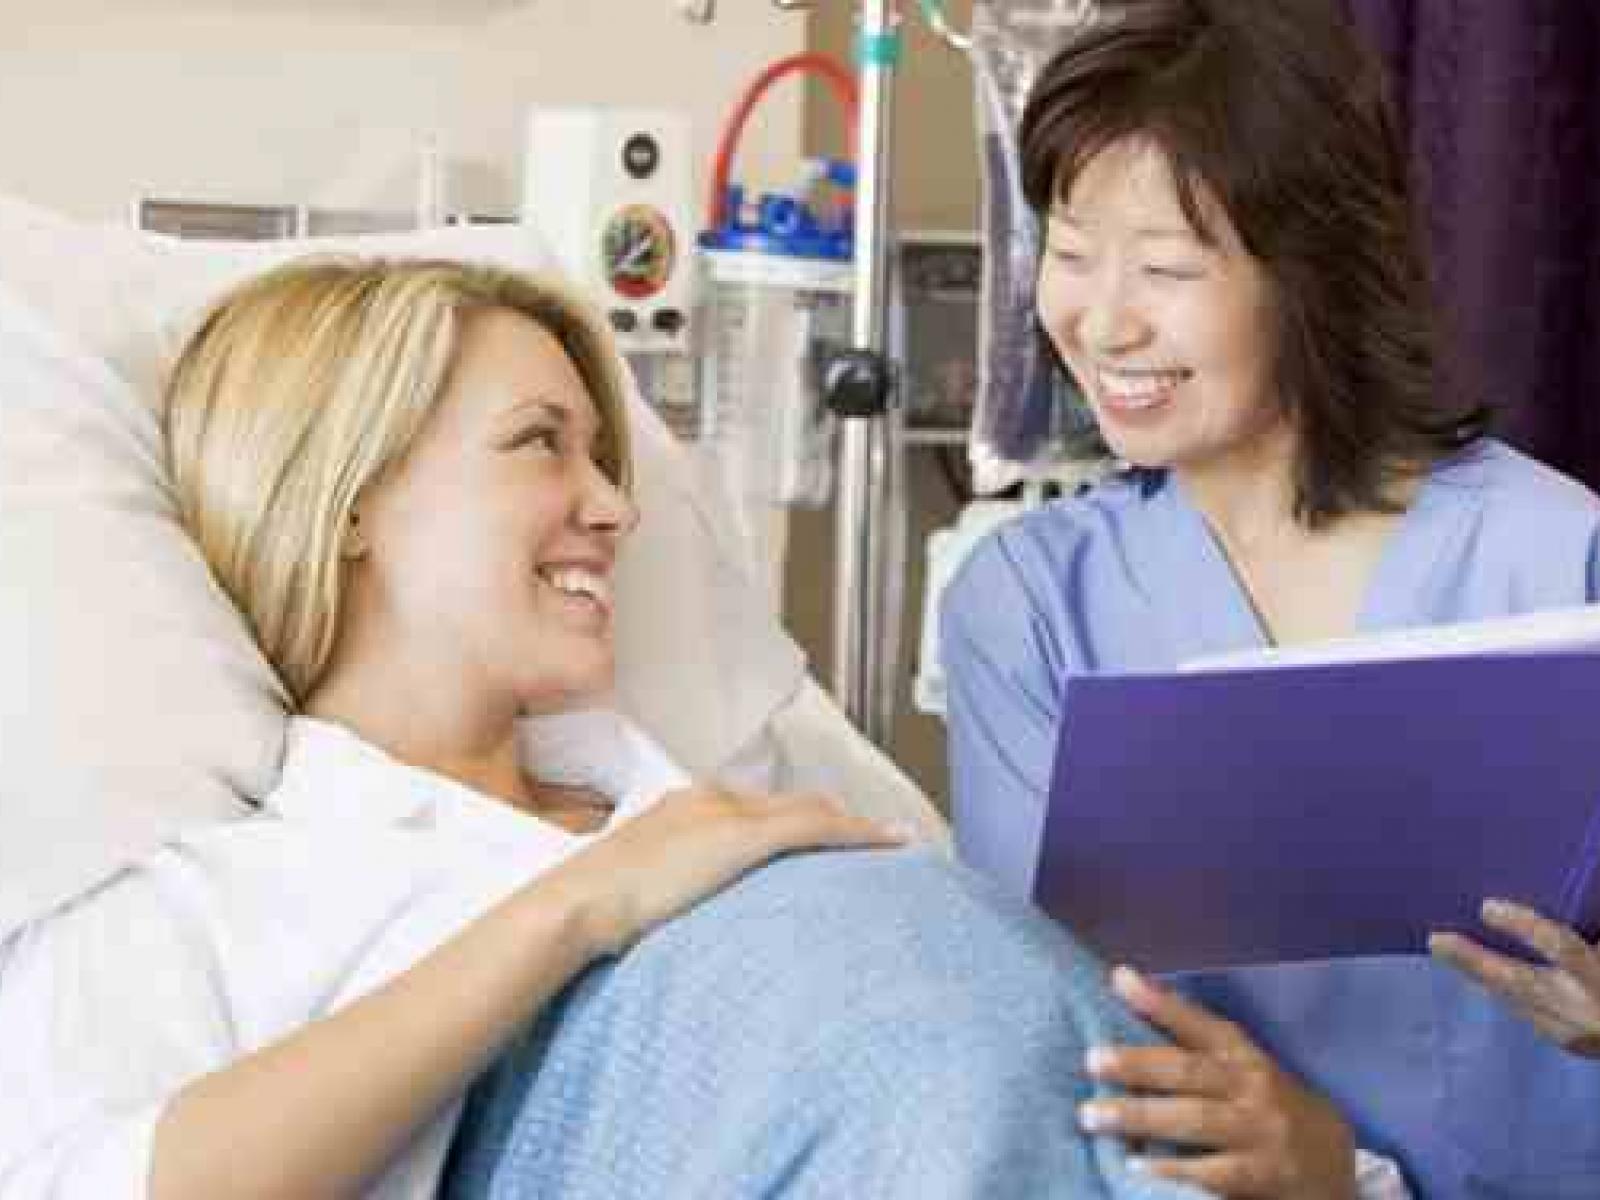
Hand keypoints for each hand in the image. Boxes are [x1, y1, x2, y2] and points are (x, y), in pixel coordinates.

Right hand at [559, 785, 901, 956]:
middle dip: (831, 821)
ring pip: (810, 812)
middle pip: (788, 805)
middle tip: (872, 839)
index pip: (756, 809)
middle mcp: (710, 799)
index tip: (824, 839)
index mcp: (683, 807)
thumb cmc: (592, 911)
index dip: (796, 822)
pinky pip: (817, 828)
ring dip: (853, 827)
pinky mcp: (744, 836)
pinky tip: (891, 844)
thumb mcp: (635, 894)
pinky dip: (857, 834)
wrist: (577, 904)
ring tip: (893, 841)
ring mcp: (727, 814)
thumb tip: (675, 922)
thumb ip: (665, 892)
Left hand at [1081, 966, 1355, 1198]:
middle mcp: (1253, 1088)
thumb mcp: (1242, 1070)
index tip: (1119, 979)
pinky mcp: (1264, 1177)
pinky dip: (1175, 1172)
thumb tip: (1127, 988)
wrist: (1336, 1165)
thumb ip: (1192, 1041)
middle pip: (1189, 1071)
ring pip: (1196, 1120)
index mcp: (1242, 1057)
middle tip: (1091, 1061)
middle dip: (1138, 1065)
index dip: (1161, 1001)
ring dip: (1142, 1116)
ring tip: (1094, 1115)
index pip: (1199, 1024)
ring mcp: (1260, 1133)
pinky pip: (1215, 1174)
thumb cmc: (1268, 1109)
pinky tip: (1138, 1172)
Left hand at [1430, 898, 1599, 1056]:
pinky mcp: (1569, 1043)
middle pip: (1520, 982)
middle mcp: (1585, 1008)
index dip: (1523, 927)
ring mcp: (1575, 1031)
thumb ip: (1592, 923)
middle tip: (1436, 940)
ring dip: (1479, 974)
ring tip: (1444, 948)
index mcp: (1598, 978)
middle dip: (1474, 961)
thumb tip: (1576, 882)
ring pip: (1515, 1000)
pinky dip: (1501, 990)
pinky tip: (1475, 972)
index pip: (1559, 949)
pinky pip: (1526, 1011)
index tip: (1486, 907)